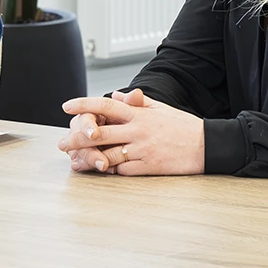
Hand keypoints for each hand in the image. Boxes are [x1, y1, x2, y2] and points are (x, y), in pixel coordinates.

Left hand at [58, 88, 205, 175]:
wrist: (205, 144)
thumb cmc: (181, 125)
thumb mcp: (159, 107)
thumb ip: (135, 102)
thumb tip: (114, 96)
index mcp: (138, 113)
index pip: (104, 105)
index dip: (84, 104)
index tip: (66, 106)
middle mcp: (137, 130)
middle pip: (101, 133)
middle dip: (77, 138)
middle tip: (61, 143)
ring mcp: (142, 149)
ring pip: (108, 154)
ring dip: (89, 158)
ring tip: (74, 161)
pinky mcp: (149, 166)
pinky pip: (124, 169)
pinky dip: (111, 170)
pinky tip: (100, 170)